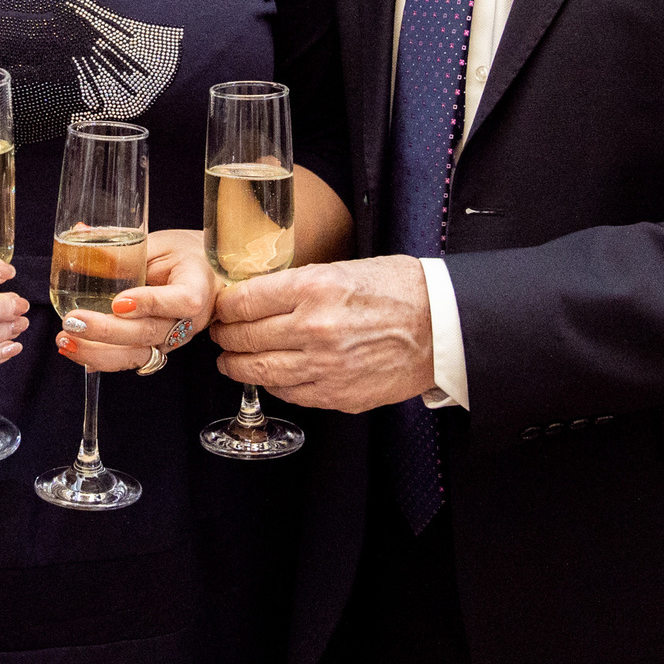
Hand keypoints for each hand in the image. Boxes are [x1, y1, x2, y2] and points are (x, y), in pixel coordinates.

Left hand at [57, 228, 215, 372]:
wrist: (203, 276)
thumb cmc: (184, 255)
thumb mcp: (160, 243)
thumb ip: (127, 248)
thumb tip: (81, 233)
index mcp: (198, 286)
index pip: (182, 300)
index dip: (151, 303)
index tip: (118, 302)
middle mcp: (189, 321)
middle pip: (151, 332)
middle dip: (108, 331)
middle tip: (73, 322)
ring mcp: (173, 339)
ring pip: (139, 355)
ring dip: (98, 352)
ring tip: (66, 341)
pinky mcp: (157, 348)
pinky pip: (131, 359)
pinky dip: (101, 359)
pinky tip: (76, 352)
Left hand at [211, 255, 431, 411]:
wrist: (443, 327)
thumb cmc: (399, 290)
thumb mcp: (344, 269)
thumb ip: (298, 285)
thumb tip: (256, 297)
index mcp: (314, 288)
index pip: (244, 301)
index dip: (225, 307)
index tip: (221, 308)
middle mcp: (314, 328)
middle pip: (245, 338)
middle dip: (225, 336)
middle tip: (220, 334)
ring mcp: (324, 366)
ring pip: (259, 371)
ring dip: (237, 366)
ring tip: (229, 361)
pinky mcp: (337, 394)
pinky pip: (289, 392)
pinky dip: (272, 384)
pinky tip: (269, 375)